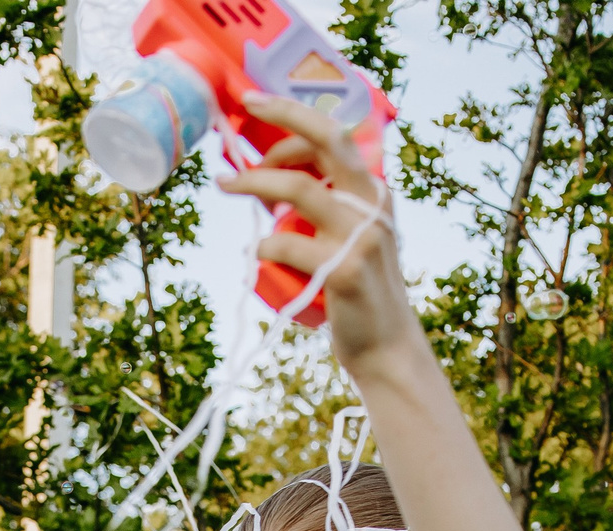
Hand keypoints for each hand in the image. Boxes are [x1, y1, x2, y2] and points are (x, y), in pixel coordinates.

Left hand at [215, 93, 426, 376]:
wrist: (385, 347)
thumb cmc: (357, 293)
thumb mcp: (352, 239)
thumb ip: (328, 209)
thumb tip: (269, 185)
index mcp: (374, 193)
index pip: (335, 135)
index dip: (294, 113)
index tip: (256, 102)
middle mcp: (372, 206)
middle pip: (325, 141)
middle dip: (281, 117)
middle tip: (239, 116)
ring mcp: (361, 237)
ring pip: (297, 190)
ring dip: (254, 183)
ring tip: (227, 185)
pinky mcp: (343, 271)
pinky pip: (286, 246)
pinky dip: (263, 246)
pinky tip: (256, 255)